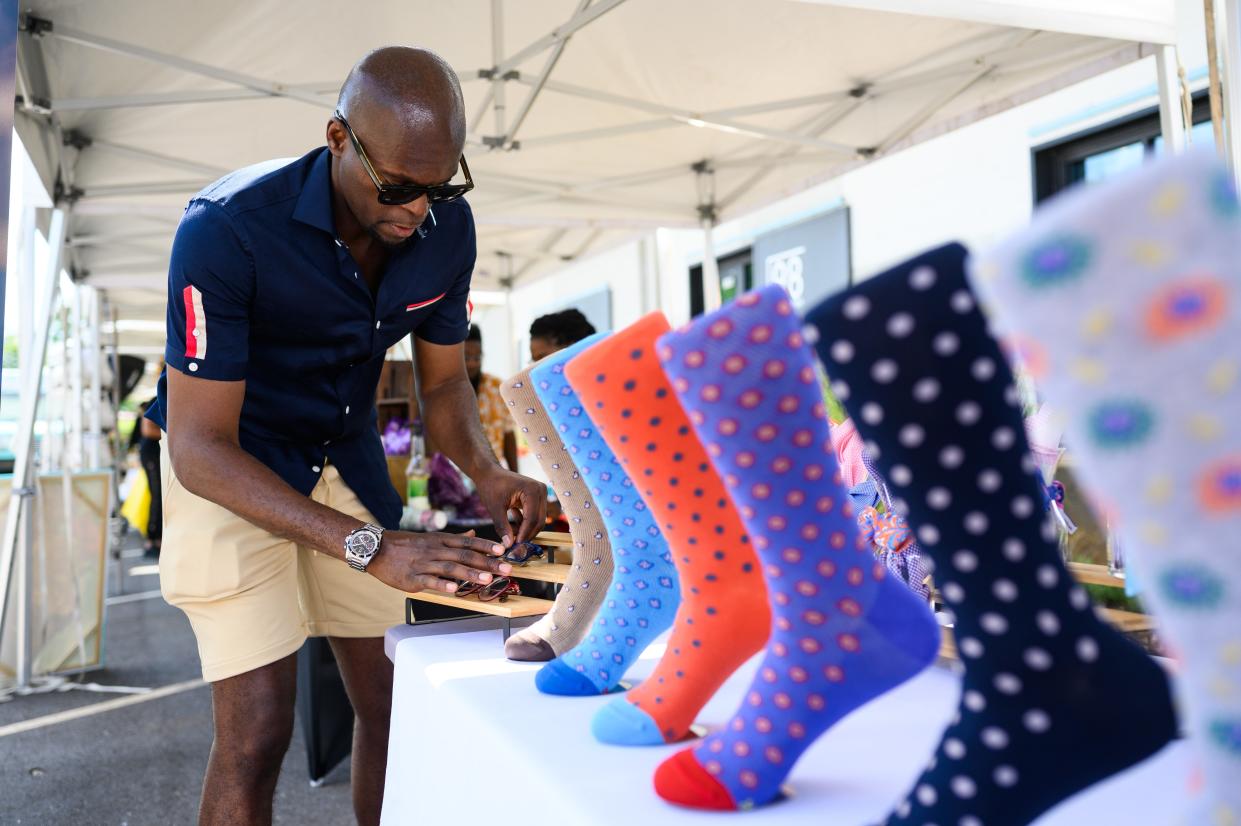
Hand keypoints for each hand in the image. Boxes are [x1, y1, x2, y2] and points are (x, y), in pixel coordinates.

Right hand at [367, 529, 512, 593]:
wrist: (376, 549)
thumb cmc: (406, 544)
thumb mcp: (431, 537)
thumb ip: (454, 538)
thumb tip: (474, 533)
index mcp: (440, 540)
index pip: (467, 541)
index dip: (486, 545)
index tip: (503, 550)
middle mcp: (435, 550)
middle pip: (464, 555)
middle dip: (487, 562)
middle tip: (506, 569)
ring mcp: (424, 564)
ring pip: (450, 567)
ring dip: (470, 573)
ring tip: (487, 579)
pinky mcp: (412, 578)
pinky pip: (429, 581)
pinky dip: (442, 585)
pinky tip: (454, 590)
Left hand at [474, 466, 547, 545]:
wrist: (489, 473)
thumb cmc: (490, 486)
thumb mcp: (494, 508)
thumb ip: (503, 527)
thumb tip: (508, 545)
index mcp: (532, 490)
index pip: (532, 519)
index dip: (524, 534)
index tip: (514, 546)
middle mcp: (541, 490)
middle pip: (538, 521)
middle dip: (526, 534)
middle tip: (513, 545)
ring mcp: (540, 494)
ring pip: (537, 520)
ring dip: (524, 529)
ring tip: (508, 531)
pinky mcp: (537, 498)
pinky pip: (534, 516)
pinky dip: (524, 523)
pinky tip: (511, 521)